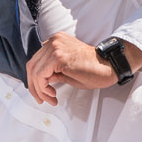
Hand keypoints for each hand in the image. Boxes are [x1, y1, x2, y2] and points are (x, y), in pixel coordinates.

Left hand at [25, 32, 141, 104]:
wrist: (109, 66)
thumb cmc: (93, 69)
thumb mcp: (67, 71)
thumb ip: (52, 72)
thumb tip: (42, 81)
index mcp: (55, 42)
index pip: (36, 60)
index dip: (34, 79)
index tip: (41, 92)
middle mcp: (53, 41)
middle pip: (32, 66)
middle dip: (34, 86)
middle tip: (41, 99)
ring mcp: (55, 47)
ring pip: (34, 72)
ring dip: (39, 90)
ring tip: (50, 98)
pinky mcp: (58, 57)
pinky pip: (41, 75)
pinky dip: (43, 88)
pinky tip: (53, 94)